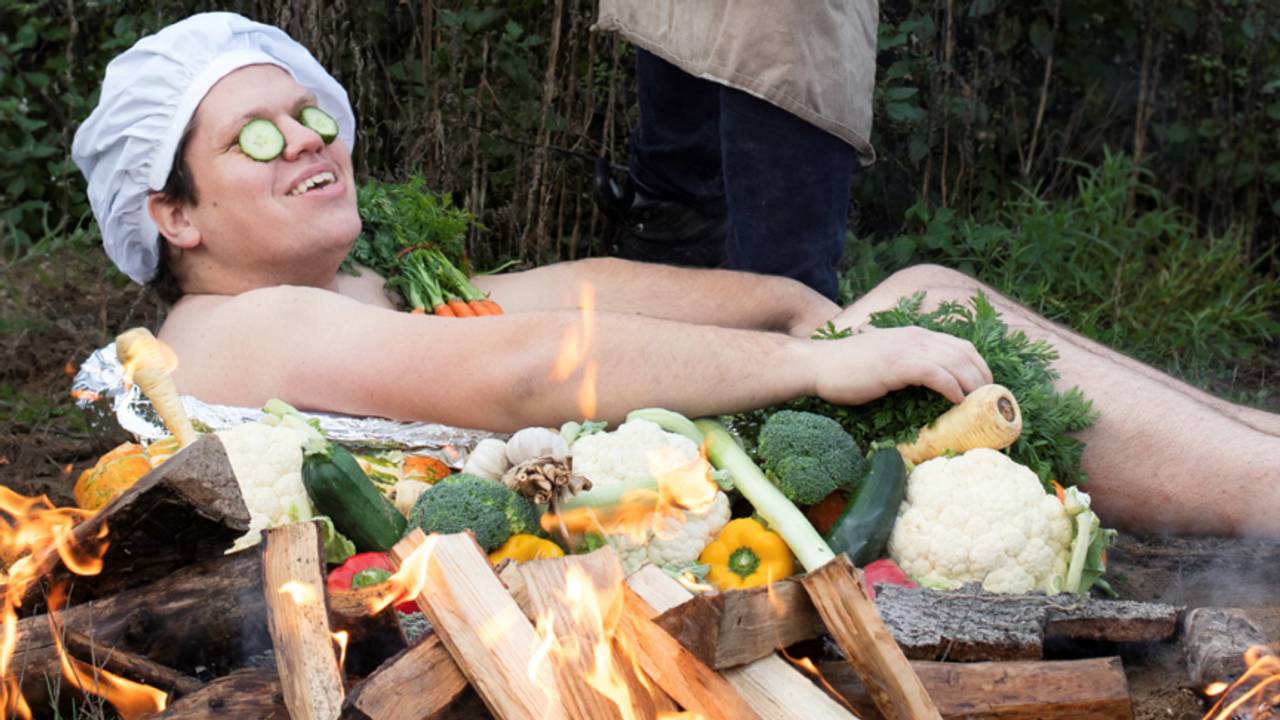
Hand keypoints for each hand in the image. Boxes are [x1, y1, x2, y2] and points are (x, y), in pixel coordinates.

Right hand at [811, 326, 991, 405]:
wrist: (818, 365)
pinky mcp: (898, 364)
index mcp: (914, 335)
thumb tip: (926, 386)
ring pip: (957, 363)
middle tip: (991, 402)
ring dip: (974, 385)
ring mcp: (907, 348)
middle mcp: (916, 337)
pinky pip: (937, 374)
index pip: (960, 346)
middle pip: (965, 354)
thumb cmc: (846, 369)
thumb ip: (906, 365)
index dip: (979, 366)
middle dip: (984, 378)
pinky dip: (952, 387)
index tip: (986, 389)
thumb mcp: (884, 361)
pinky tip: (958, 402)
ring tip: (981, 405)